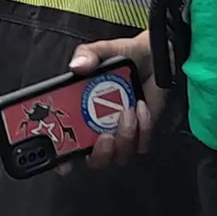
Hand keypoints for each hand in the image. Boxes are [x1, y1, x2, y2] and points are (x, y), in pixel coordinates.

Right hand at [61, 31, 162, 171]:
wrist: (154, 56)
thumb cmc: (124, 55)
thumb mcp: (102, 51)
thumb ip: (87, 55)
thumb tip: (76, 66)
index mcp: (80, 109)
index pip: (66, 139)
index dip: (62, 156)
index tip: (64, 164)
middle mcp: (98, 125)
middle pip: (94, 158)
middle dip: (99, 153)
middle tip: (105, 136)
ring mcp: (121, 131)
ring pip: (119, 155)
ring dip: (124, 136)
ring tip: (128, 111)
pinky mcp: (143, 133)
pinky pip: (141, 145)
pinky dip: (142, 129)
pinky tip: (141, 108)